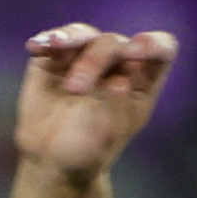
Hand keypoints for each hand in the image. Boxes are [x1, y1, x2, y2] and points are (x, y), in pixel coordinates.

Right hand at [17, 26, 178, 179]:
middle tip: (75, 90)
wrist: (51, 162)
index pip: (161, 49)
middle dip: (95, 61)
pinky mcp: (57, 57)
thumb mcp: (106, 137)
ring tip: (55, 47)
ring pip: (85, 35)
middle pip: (115, 43)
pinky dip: (46, 40)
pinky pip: (54, 40)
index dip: (154, 44)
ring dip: (71, 42)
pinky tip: (36, 47)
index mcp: (143, 81)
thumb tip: (119, 80)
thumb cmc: (87, 152)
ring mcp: (87, 56)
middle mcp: (119, 63)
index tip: (138, 51)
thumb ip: (114, 106)